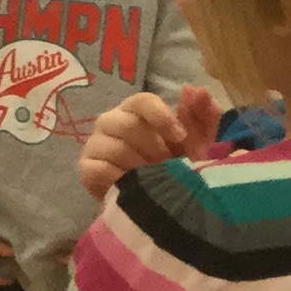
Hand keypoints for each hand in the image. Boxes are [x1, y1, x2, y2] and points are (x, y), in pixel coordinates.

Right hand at [76, 85, 214, 200]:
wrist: (159, 200)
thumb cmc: (178, 164)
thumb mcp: (201, 142)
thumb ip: (204, 115)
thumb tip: (198, 91)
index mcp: (137, 111)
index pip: (142, 101)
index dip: (161, 116)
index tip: (180, 137)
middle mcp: (111, 122)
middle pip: (126, 124)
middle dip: (152, 148)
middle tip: (166, 164)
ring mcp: (96, 144)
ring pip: (114, 147)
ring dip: (138, 165)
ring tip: (151, 178)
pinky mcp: (86, 168)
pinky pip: (98, 168)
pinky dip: (119, 178)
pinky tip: (132, 186)